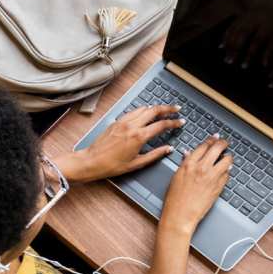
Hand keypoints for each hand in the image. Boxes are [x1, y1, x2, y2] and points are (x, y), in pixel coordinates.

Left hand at [56, 104, 184, 181]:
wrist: (92, 161)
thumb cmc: (112, 165)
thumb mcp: (137, 163)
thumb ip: (155, 155)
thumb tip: (168, 149)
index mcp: (139, 137)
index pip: (161, 125)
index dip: (173, 122)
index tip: (180, 122)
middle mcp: (132, 125)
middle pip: (154, 110)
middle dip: (168, 108)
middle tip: (176, 109)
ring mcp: (123, 121)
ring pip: (144, 108)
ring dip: (155, 107)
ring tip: (164, 110)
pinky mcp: (117, 121)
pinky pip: (133, 111)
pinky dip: (143, 110)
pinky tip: (146, 113)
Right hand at [160, 135, 231, 236]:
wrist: (181, 215)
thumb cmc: (175, 199)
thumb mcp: (176, 177)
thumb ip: (185, 163)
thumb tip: (189, 154)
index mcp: (189, 164)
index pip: (204, 145)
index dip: (211, 140)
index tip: (215, 138)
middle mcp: (202, 168)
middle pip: (217, 148)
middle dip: (223, 143)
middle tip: (224, 143)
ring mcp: (212, 177)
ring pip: (227, 160)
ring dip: (228, 157)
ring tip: (226, 158)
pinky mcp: (218, 187)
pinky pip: (227, 174)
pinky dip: (227, 171)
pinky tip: (224, 171)